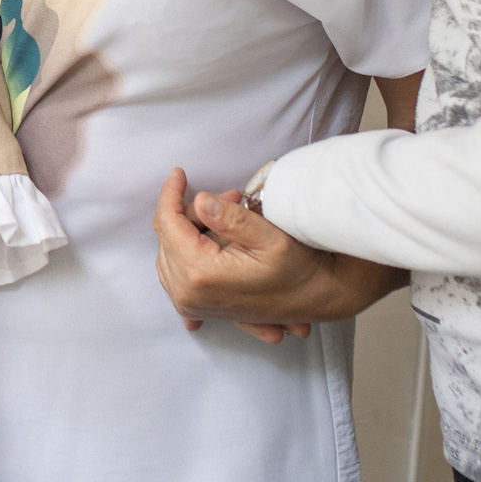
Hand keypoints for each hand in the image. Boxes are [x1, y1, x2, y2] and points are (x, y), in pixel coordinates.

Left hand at [151, 168, 404, 338]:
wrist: (313, 300)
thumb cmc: (297, 270)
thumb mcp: (271, 237)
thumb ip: (231, 218)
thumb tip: (199, 200)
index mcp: (199, 273)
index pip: (167, 223)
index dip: (171, 193)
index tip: (179, 173)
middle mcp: (186, 292)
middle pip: (169, 236)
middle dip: (193, 211)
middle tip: (232, 198)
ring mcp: (188, 303)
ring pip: (171, 251)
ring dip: (194, 229)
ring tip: (232, 221)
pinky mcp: (193, 308)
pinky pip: (175, 270)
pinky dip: (188, 250)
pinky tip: (212, 239)